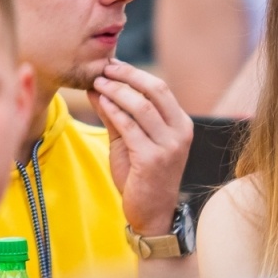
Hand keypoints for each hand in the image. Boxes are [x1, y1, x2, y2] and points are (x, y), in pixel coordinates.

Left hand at [88, 60, 193, 234]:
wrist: (152, 212)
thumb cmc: (142, 176)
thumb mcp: (130, 140)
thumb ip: (117, 114)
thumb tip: (97, 86)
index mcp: (181, 124)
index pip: (160, 88)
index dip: (135, 73)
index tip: (112, 64)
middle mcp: (180, 132)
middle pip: (155, 90)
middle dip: (127, 76)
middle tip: (104, 68)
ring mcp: (169, 146)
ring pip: (142, 106)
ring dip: (117, 91)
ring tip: (98, 83)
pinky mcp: (153, 160)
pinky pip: (131, 128)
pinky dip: (114, 112)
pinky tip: (100, 102)